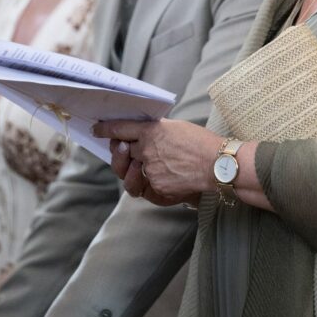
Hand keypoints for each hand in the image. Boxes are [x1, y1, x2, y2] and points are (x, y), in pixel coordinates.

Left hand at [94, 119, 271, 210]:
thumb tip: (144, 136)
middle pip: (123, 152)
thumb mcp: (178, 128)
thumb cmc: (203, 143)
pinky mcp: (157, 188)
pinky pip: (145, 188)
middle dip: (120, 153)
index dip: (106, 129)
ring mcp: (150, 170)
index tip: (97, 129)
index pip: (121, 128)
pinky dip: (150, 184)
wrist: (219, 164)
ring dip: (131, 171)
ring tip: (140, 168)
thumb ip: (157, 131)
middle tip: (121, 151)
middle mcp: (147, 150)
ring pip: (130, 173)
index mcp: (152, 131)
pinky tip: (163, 180)